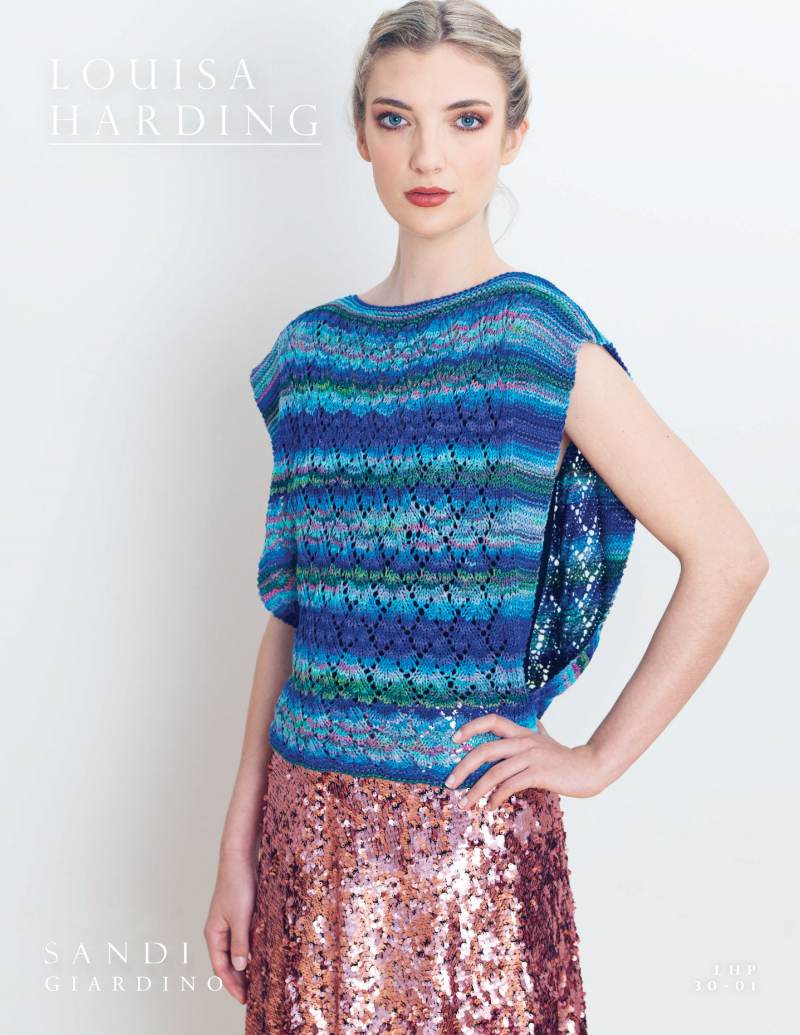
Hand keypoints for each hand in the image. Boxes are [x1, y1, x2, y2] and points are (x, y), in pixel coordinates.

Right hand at [203, 852, 256, 1004]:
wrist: (239, 858)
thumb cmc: (238, 885)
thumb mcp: (241, 917)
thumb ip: (240, 943)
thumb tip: (241, 967)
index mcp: (213, 933)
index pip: (220, 967)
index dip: (231, 984)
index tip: (243, 999)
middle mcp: (217, 931)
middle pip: (225, 962)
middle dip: (236, 979)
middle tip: (251, 995)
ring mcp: (226, 923)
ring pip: (234, 951)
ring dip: (243, 966)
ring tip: (255, 981)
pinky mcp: (236, 915)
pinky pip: (240, 940)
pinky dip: (247, 951)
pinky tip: (258, 956)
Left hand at [445, 714, 608, 808]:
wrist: (591, 768)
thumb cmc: (567, 758)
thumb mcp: (548, 741)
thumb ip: (538, 732)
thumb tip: (536, 722)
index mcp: (523, 732)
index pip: (492, 721)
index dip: (471, 727)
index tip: (454, 740)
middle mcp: (524, 741)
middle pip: (485, 750)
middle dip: (463, 767)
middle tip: (450, 783)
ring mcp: (531, 757)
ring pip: (495, 772)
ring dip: (476, 790)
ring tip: (466, 804)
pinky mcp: (539, 773)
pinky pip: (510, 785)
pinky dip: (497, 797)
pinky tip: (491, 806)